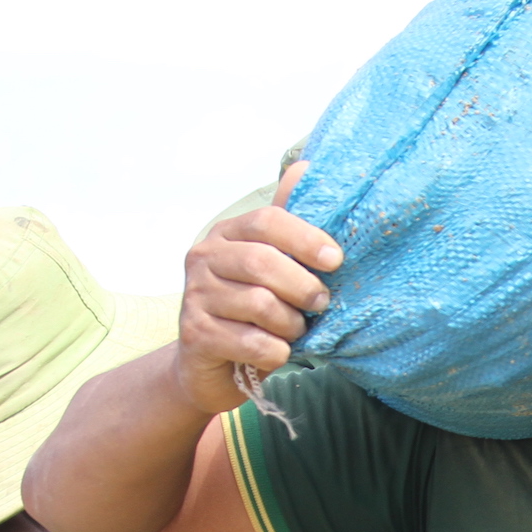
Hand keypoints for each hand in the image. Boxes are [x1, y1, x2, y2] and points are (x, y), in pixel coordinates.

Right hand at [176, 162, 341, 414]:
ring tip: (294, 329)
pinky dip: (276, 351)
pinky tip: (275, 351)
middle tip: (321, 303)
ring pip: (261, 305)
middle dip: (303, 285)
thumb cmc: (254, 310)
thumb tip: (305, 167)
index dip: (306, 238)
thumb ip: (288, 225)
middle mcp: (203, 258)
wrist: (212, 364)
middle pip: (262, 262)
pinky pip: (253, 342)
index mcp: (227, 234)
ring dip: (292, 323)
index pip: (266, 221)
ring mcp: (195, 296)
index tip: (336, 260)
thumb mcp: (273, 264)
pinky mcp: (195, 335)